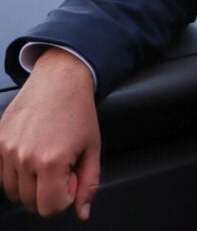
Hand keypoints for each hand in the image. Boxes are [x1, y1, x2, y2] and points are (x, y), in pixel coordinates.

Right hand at [0, 47, 99, 219]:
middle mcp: (25, 156)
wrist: (61, 78)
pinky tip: (30, 154)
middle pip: (30, 202)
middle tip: (62, 165)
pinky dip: (14, 171)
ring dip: (30, 183)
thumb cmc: (78, 110)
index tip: (71, 177)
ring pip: (12, 190)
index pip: (49, 207)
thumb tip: (82, 212)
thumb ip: (89, 184)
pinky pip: (0, 173)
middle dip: (48, 190)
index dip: (64, 197)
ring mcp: (8, 148)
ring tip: (46, 158)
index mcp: (51, 161)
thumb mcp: (93, 147)